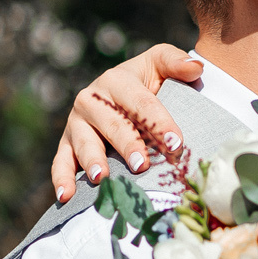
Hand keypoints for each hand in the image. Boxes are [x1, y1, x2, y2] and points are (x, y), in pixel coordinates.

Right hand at [50, 42, 201, 202]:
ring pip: (85, 143)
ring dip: (93, 161)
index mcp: (116, 80)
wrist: (117, 93)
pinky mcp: (66, 144)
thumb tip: (196, 68)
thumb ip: (176, 63)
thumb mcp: (159, 65)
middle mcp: (91, 99)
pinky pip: (61, 162)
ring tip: (102, 177)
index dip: (159, 123)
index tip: (176, 143)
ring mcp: (76, 123)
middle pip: (113, 125)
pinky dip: (62, 178)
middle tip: (142, 165)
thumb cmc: (145, 82)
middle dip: (128, 145)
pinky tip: (67, 196)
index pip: (141, 104)